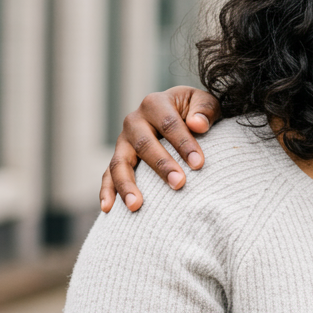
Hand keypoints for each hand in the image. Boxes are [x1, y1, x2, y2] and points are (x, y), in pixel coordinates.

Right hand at [100, 87, 221, 212]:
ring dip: (127, 184)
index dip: (184, 143)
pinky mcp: (119, 157)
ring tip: (136, 205)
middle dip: (162, 165)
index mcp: (155, 104)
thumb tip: (197, 124)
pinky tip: (109, 208)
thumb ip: (205, 110)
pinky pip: (108, 175)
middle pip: (144, 144)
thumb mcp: (205, 103)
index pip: (169, 124)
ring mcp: (123, 141)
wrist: (180, 113)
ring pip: (120, 162)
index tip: (199, 164)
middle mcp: (134, 121)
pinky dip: (107, 191)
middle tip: (179, 184)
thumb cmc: (195, 111)